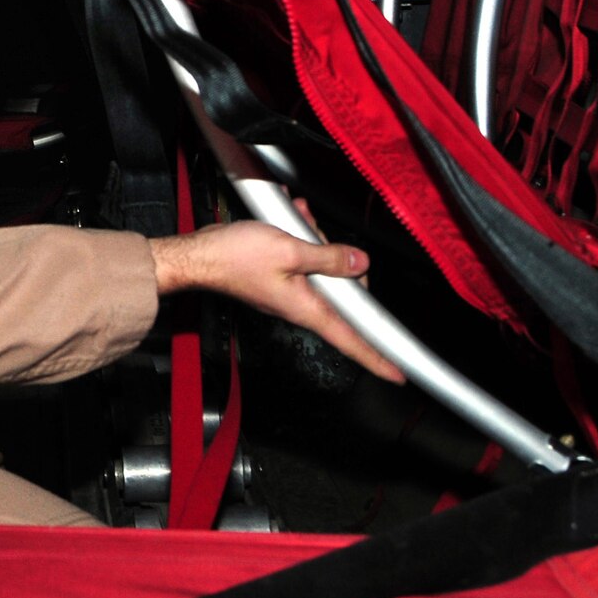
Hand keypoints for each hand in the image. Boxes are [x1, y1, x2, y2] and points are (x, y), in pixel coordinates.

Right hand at [150, 219, 406, 384]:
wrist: (199, 256)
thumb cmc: (234, 258)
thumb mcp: (290, 251)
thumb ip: (329, 258)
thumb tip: (359, 262)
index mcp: (308, 308)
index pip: (352, 340)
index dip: (377, 359)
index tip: (398, 376)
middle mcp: (301, 305)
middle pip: (343, 293)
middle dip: (343, 261)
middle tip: (325, 240)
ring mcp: (290, 292)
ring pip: (323, 271)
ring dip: (316, 241)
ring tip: (300, 223)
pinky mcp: (279, 278)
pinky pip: (303, 260)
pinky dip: (300, 238)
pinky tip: (292, 221)